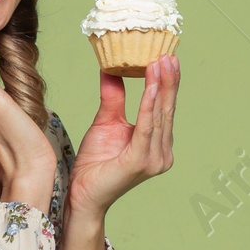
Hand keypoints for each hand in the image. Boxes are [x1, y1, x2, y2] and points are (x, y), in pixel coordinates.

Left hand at [65, 57, 178, 221]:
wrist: (82, 195)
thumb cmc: (94, 165)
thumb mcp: (106, 122)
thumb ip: (114, 98)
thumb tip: (110, 68)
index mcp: (157, 144)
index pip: (164, 108)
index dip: (166, 83)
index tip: (167, 57)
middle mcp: (161, 153)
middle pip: (166, 109)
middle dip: (168, 80)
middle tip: (167, 53)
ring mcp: (154, 159)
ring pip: (159, 115)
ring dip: (160, 87)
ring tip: (159, 62)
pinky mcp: (141, 162)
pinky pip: (147, 128)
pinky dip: (149, 106)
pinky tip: (151, 87)